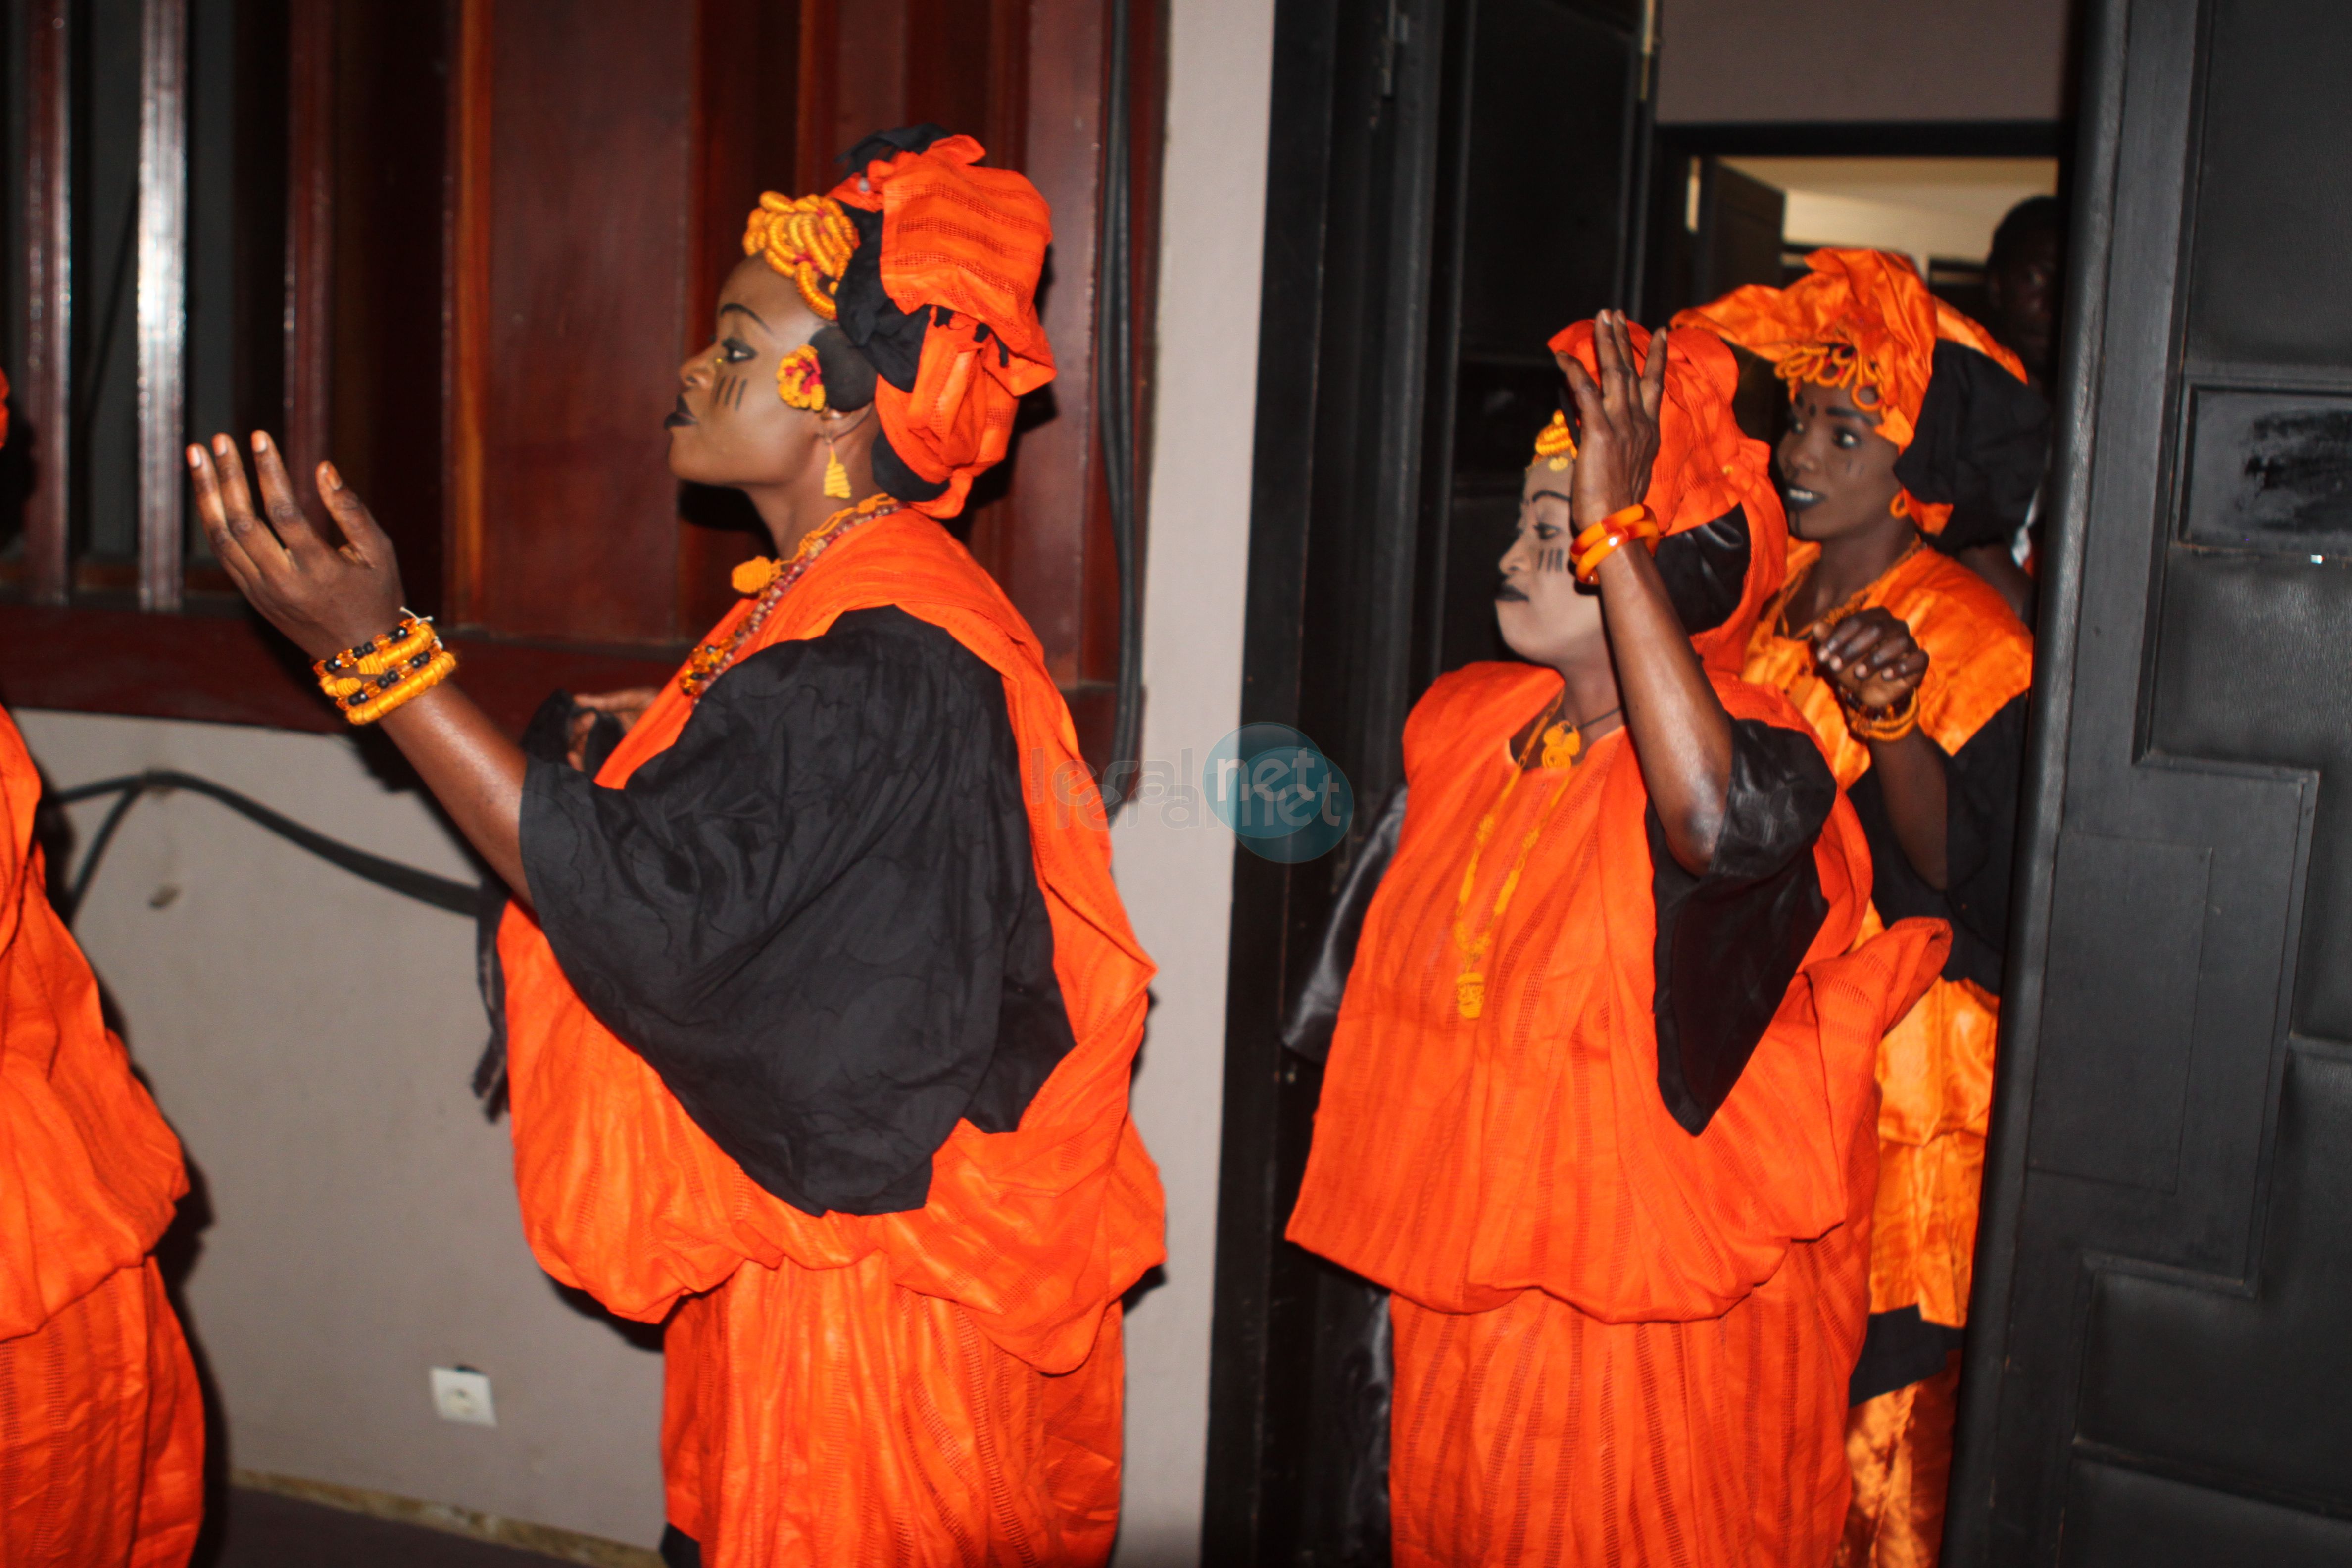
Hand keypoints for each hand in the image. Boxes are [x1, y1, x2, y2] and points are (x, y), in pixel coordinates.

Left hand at [188, 432, 405, 659]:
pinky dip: (212, 518)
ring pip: (222, 537)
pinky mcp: (251, 596)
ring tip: (197, 455)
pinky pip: (223, 552)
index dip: (269, 472)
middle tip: (218, 439)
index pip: (284, 513)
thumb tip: (323, 467)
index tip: (260, 437)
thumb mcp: (379, 553)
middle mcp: (284, 583)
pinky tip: (209, 491)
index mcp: (320, 571)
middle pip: (242, 523)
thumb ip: (352, 510)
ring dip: (206, 494)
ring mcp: (262, 592)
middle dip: (227, 476)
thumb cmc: (377, 596)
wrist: (362, 656)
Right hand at [566, 688, 660, 770]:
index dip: (580, 722)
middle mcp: (611, 737)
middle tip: (584, 731)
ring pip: (589, 756)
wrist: (687, 723)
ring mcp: (618, 753)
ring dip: (577, 754)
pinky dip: (586, 767)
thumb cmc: (664, 706)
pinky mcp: (625, 768)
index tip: (587, 718)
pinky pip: (601, 771)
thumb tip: (576, 699)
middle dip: (577, 737)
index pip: (586, 724)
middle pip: (584, 741)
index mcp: (612, 719)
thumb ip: (608, 700)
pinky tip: (578, 762)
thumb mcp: (636, 697)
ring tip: (574, 753)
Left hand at [1557, 310, 1667, 531]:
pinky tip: (1563, 356)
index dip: (1656, 357)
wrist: (1616, 523)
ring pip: (1615, 373)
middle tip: (1616, 314)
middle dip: (1624, 339)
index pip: (1654, 385)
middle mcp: (1639, 422)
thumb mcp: (1634, 471)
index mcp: (1649, 432)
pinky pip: (1586, 393)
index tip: (1659, 333)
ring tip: (1601, 318)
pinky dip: (1574, 371)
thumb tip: (1620, 443)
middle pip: (1633, 371)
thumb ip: (1629, 449)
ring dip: (1606, 343)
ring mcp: (1622, 425)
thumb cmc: (1621, 506)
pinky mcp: (1600, 432)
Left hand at [1815, 607, 1928, 711]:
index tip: (1822, 657)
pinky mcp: (1920, 661)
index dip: (1839, 637)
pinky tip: (1886, 675)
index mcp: (1876, 618)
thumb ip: (1828, 640)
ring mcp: (1910, 643)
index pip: (1857, 621)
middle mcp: (1895, 626)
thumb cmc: (1853, 666)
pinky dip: (1902, 666)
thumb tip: (1817, 627)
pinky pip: (1918, 658)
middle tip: (1835, 665)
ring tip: (1859, 672)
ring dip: (1876, 658)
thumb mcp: (1837, 655)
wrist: (1870, 691)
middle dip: (1853, 648)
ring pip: (1899, 642)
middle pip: (1877, 629)